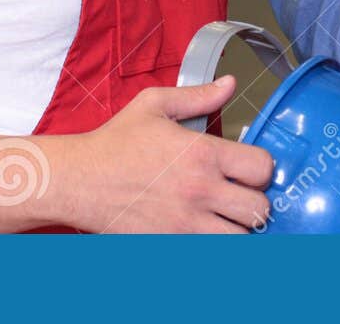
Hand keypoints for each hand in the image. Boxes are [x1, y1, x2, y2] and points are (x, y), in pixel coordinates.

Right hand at [53, 76, 274, 233]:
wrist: (77, 179)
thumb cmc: (115, 142)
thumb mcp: (155, 105)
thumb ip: (198, 96)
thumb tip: (230, 83)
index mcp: (202, 153)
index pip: (262, 168)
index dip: (261, 169)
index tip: (248, 170)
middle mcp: (199, 191)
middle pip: (258, 210)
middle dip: (254, 203)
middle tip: (239, 197)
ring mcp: (184, 225)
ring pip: (238, 240)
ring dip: (236, 230)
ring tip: (224, 218)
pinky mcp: (167, 246)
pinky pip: (207, 255)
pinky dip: (210, 247)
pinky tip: (202, 233)